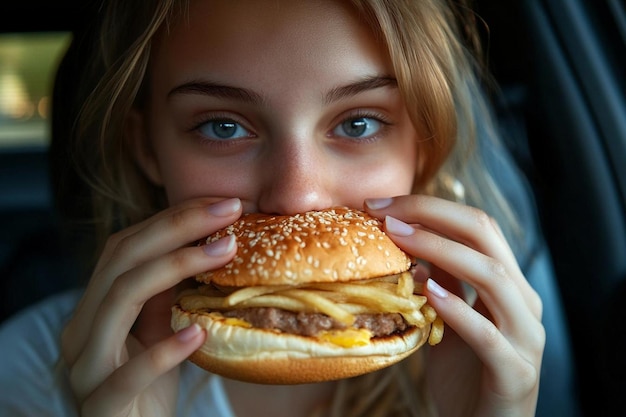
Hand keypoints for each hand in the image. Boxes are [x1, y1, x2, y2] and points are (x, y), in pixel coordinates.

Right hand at [61, 198, 242, 416]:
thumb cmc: (148, 385)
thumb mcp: (159, 329)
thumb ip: (169, 293)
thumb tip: (212, 245)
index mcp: (94, 306)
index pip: (125, 246)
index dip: (170, 219)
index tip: (218, 203)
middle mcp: (81, 329)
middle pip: (122, 260)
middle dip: (178, 228)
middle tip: (229, 211)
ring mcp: (85, 366)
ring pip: (118, 300)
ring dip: (175, 268)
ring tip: (226, 253)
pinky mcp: (100, 405)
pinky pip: (126, 373)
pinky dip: (164, 351)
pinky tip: (199, 334)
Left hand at [365, 195, 543, 416]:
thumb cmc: (466, 371)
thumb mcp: (448, 318)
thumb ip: (440, 281)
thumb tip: (407, 240)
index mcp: (508, 283)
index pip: (476, 226)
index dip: (430, 208)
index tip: (381, 204)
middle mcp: (523, 302)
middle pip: (486, 237)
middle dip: (432, 216)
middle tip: (384, 212)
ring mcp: (525, 336)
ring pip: (493, 278)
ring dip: (442, 251)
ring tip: (400, 239)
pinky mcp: (515, 372)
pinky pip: (489, 336)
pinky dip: (459, 310)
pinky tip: (428, 294)